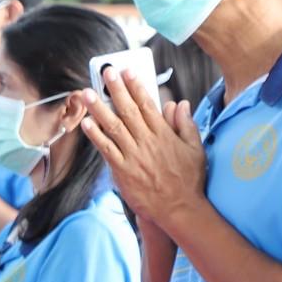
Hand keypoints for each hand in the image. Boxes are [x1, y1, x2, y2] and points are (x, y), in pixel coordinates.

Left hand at [81, 69, 206, 231]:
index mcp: (164, 134)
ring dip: (99, 109)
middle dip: (115, 90)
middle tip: (105, 72)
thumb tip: (179, 103)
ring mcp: (133, 156)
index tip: (127, 72)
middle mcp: (147, 142)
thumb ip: (186, 124)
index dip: (136, 87)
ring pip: (113, 127)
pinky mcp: (122, 171)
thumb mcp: (195, 149)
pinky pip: (106, 150)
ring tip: (87, 93)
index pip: (147, 104)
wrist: (179, 209)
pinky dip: (96, 136)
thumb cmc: (189, 180)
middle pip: (128, 110)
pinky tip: (86, 123)